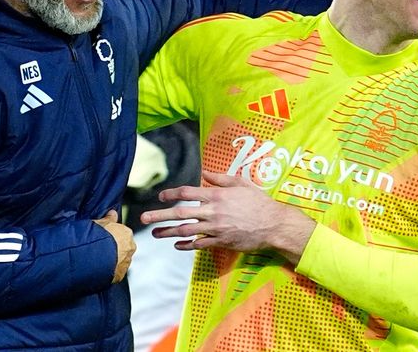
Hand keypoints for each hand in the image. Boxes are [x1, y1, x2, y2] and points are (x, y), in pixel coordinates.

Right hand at [93, 210, 135, 283]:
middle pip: (123, 248)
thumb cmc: (96, 237)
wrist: (93, 256)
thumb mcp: (100, 223)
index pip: (123, 234)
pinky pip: (115, 272)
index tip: (105, 238)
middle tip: (101, 249)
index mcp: (126, 233)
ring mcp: (126, 262)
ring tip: (99, 260)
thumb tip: (113, 213)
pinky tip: (100, 269)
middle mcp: (130, 248)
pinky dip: (109, 271)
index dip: (113, 237)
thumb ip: (108, 218)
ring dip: (113, 260)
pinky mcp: (120, 274)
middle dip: (114, 248)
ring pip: (120, 261)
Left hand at [140, 171, 314, 263]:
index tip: (161, 196)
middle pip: (180, 213)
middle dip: (159, 215)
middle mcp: (212, 212)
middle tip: (144, 217)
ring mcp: (216, 229)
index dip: (171, 194)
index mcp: (216, 195)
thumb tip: (205, 172)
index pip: (187, 193)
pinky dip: (186, 245)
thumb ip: (221, 178)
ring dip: (167, 232)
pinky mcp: (221, 242)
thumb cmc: (259, 201)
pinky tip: (176, 245)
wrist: (274, 224)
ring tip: (155, 233)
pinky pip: (199, 244)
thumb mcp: (241, 183)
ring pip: (186, 231)